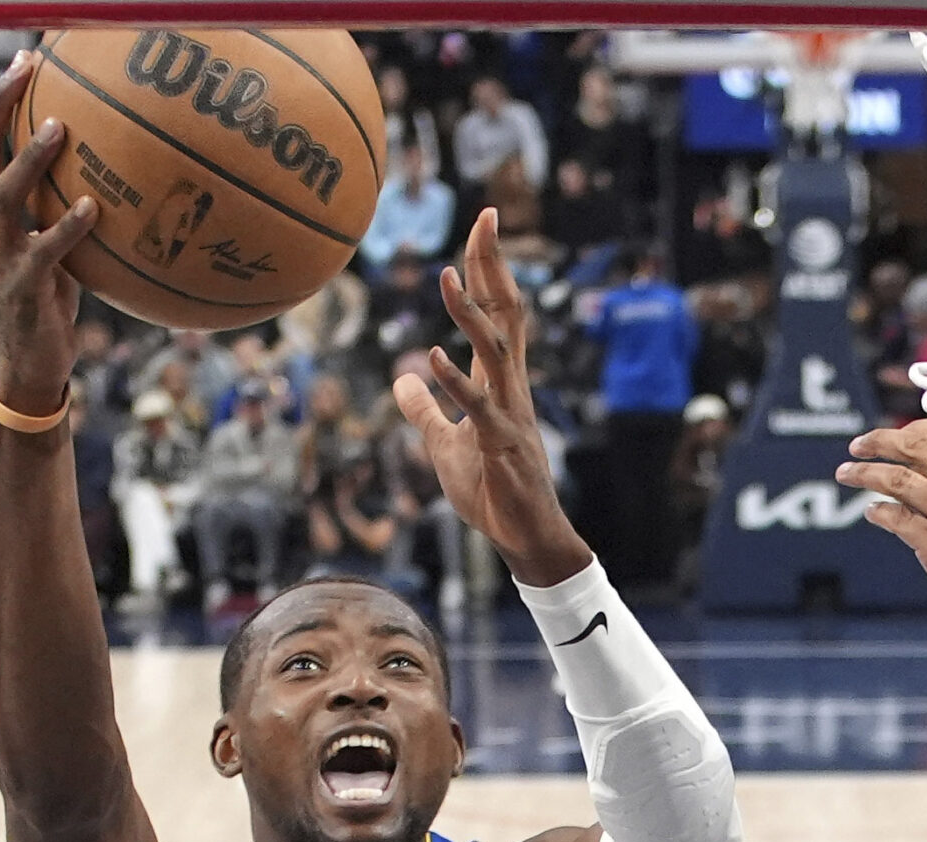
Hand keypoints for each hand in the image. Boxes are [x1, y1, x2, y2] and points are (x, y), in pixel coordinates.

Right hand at [0, 51, 98, 417]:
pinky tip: (94, 207)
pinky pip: (44, 251)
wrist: (26, 368)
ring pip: (3, 194)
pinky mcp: (22, 288)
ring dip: (29, 158)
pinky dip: (67, 227)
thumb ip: (55, 212)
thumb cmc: (43, 303)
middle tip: (26, 72)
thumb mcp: (43, 249)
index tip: (22, 61)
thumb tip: (102, 174)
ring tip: (60, 128)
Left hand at [392, 208, 589, 584]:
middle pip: (506, 314)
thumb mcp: (444, 443)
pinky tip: (431, 358)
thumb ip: (424, 409)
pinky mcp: (501, 446)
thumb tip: (402, 378)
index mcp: (499, 383)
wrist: (524, 537)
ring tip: (446, 276)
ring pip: (493, 352)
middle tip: (485, 219)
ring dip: (469, 314)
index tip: (481, 225)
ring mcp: (510, 415)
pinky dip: (454, 383)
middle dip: (494, 267)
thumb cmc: (492, 489)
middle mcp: (511, 388)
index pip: (497, 313)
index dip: (488, 269)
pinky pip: (478, 408)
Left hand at [834, 418, 926, 637]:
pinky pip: (897, 519)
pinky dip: (879, 512)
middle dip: (881, 441)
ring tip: (846, 472)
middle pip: (917, 448)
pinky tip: (872, 513)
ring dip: (866, 473)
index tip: (900, 435)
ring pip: (899, 479)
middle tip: (859, 445)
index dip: (919, 429)